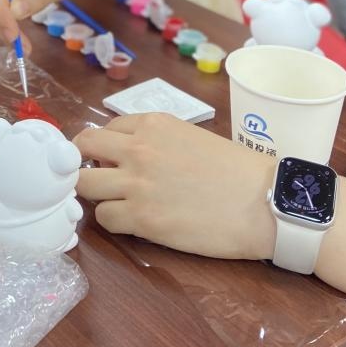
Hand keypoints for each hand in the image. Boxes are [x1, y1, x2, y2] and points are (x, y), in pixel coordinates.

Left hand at [75, 113, 276, 260]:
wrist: (263, 203)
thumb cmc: (238, 171)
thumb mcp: (192, 137)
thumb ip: (158, 141)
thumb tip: (133, 154)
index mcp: (153, 124)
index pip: (105, 129)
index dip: (104, 147)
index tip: (110, 161)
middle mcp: (137, 148)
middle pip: (82, 148)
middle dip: (82, 162)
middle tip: (97, 178)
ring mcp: (135, 183)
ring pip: (83, 184)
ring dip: (93, 193)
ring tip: (112, 202)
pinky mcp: (140, 218)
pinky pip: (103, 218)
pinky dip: (111, 221)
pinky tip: (130, 222)